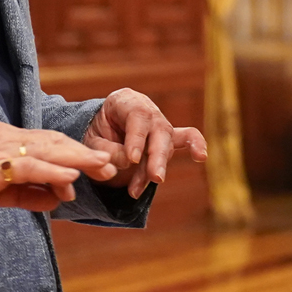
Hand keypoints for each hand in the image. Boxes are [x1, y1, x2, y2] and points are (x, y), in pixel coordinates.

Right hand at [0, 123, 115, 216]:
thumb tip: (57, 199)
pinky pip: (28, 168)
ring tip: (101, 167)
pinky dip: (52, 173)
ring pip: (45, 150)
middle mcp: (3, 137)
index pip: (48, 141)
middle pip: (53, 142)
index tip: (100, 162)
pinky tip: (71, 179)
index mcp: (5, 138)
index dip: (76, 152)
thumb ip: (29, 193)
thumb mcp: (2, 192)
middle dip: (84, 154)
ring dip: (77, 160)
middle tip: (110, 164)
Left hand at [84, 89, 207, 195]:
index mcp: (125, 100)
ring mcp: (159, 123)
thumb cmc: (94, 134)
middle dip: (157, 156)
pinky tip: (201, 156)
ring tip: (135, 190)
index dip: (137, 138)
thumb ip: (105, 150)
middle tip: (155, 177)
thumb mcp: (90, 141)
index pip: (137, 117)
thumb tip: (129, 161)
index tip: (132, 159)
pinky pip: (187, 137)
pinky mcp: (168, 138)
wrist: (99, 134)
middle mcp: (146, 109)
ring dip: (153, 170)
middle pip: (159, 130)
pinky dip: (196, 145)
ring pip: (164, 146)